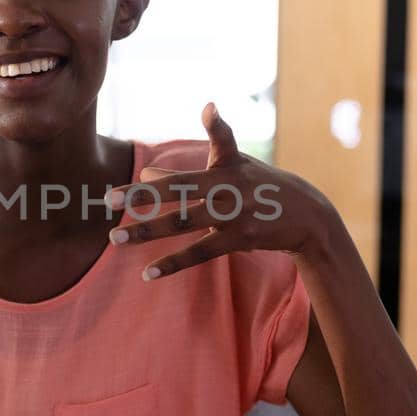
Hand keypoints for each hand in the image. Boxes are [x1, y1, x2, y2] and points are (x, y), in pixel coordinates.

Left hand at [107, 103, 334, 279]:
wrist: (309, 215)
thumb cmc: (262, 185)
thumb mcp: (235, 166)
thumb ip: (189, 168)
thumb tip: (145, 172)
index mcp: (226, 166)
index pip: (205, 150)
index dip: (192, 142)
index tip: (159, 148)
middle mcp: (228, 187)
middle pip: (178, 189)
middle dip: (142, 194)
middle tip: (107, 199)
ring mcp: (234, 214)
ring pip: (183, 223)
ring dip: (147, 231)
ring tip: (116, 239)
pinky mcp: (239, 239)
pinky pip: (200, 253)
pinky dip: (173, 263)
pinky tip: (147, 272)